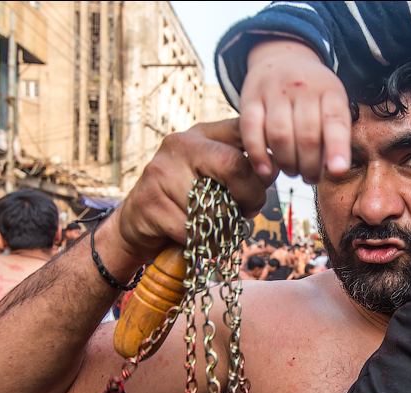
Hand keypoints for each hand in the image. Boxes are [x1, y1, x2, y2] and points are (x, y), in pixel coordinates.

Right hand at [112, 119, 273, 265]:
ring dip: (224, 226)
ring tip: (215, 227)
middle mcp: (180, 144)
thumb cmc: (188, 201)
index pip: (244, 131)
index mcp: (201, 134)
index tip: (270, 176)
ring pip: (215, 204)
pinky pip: (193, 230)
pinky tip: (194, 238)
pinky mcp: (149, 202)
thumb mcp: (213, 175)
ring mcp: (161, 171)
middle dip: (251, 195)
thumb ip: (243, 168)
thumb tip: (274, 167)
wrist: (136, 224)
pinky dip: (202, 242)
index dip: (264, 156)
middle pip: (234, 165)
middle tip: (249, 210)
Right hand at [241, 39, 350, 182]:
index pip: (335, 120)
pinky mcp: (250, 97)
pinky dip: (259, 155)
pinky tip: (267, 171)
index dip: (337, 147)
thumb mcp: (332, 101)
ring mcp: (274, 91)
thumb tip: (333, 170)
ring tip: (293, 171)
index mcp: (329, 90)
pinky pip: (252, 131)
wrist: (282, 57)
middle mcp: (302, 87)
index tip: (338, 170)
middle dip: (310, 166)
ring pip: (280, 136)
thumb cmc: (312, 94)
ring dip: (287, 163)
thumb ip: (335, 131)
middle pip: (307, 135)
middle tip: (310, 177)